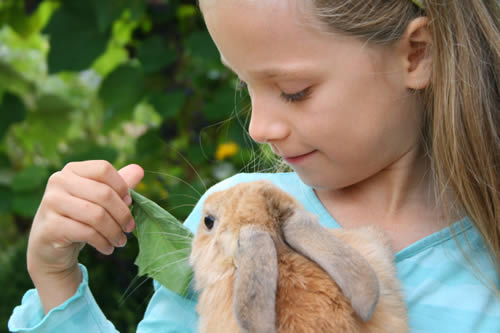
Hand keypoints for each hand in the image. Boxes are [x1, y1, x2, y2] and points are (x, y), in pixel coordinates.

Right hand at [26, 160, 143, 311]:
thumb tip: (139, 170)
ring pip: (96, 215)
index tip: (129, 203)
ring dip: (114, 231)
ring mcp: (52, 203)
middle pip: (104, 194)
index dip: (121, 187)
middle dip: (122, 214)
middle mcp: (59, 182)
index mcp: (72, 170)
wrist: (50, 246)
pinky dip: (103, 242)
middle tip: (129, 228)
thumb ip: (118, 185)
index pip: (103, 169)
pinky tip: (107, 248)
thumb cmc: (80, 217)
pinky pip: (87, 233)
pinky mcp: (51, 226)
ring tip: (121, 241)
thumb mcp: (99, 199)